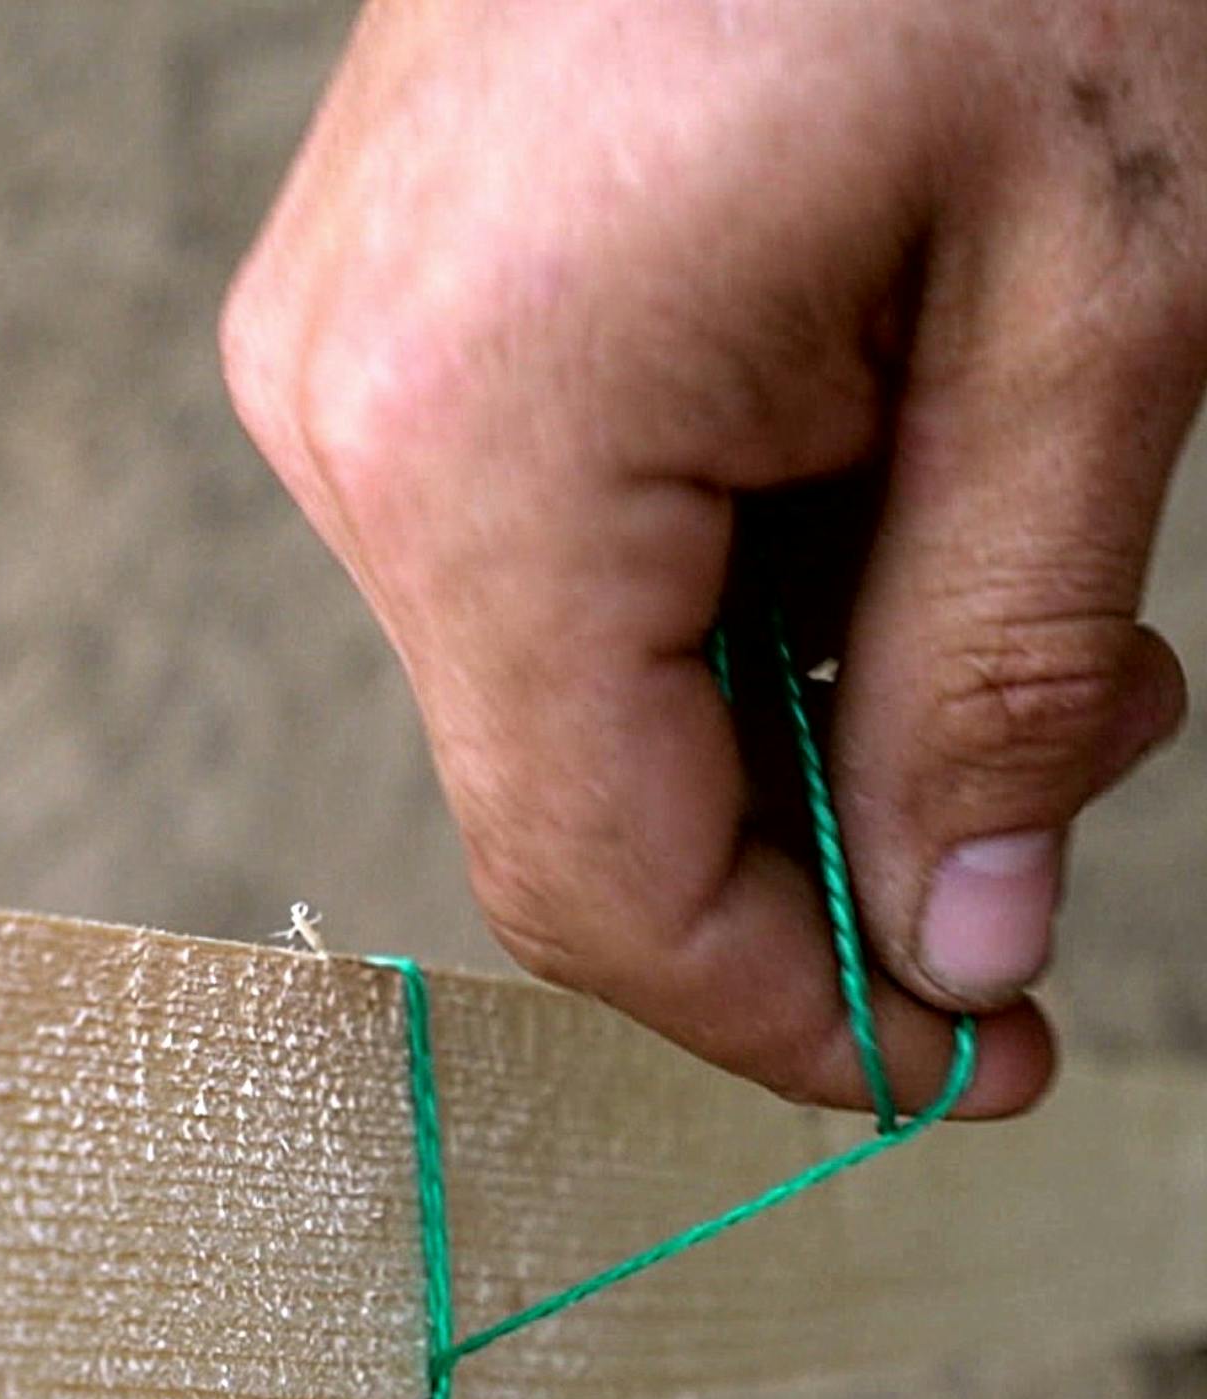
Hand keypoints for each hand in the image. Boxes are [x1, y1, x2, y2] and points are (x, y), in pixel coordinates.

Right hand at [223, 0, 1206, 1114]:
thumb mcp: (1097, 290)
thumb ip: (1004, 667)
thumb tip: (954, 946)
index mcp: (481, 443)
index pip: (597, 876)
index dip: (781, 1016)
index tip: (960, 1062)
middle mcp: (353, 430)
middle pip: (577, 799)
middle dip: (825, 848)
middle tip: (1060, 777)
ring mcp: (346, 377)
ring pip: (566, 691)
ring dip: (787, 704)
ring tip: (993, 559)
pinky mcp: (384, 335)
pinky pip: (538, 569)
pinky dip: (715, 595)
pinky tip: (859, 477)